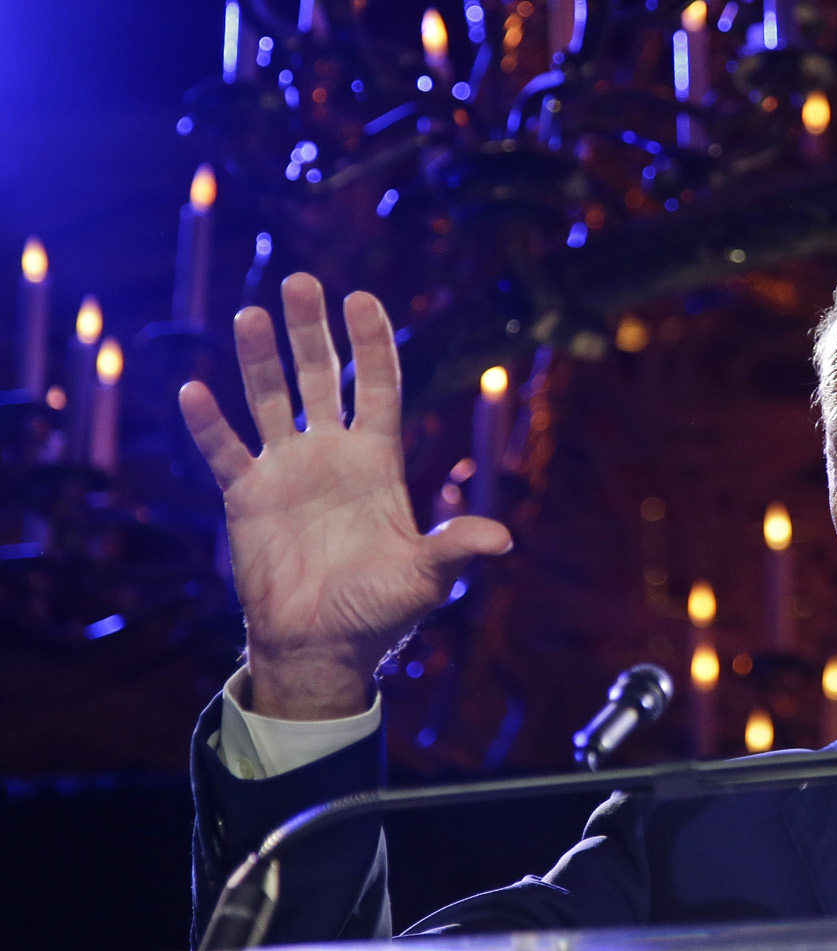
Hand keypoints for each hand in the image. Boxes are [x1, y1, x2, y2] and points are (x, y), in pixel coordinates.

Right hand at [180, 274, 511, 719]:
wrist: (324, 646)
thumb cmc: (380, 611)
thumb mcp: (426, 578)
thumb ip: (456, 549)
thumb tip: (504, 541)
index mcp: (377, 462)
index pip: (375, 388)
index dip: (370, 345)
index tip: (361, 299)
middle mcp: (331, 455)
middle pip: (319, 378)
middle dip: (312, 332)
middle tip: (303, 281)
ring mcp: (287, 472)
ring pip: (269, 400)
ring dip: (259, 359)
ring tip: (251, 313)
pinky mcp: (248, 498)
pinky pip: (225, 452)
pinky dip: (210, 424)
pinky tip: (195, 390)